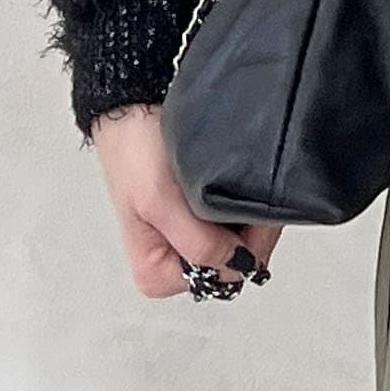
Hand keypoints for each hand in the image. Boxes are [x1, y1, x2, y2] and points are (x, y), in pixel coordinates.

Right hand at [89, 104, 282, 297]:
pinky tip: (239, 184)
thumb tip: (239, 265)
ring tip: (241, 184)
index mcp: (158, 275)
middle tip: (253, 192)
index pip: (226, 276)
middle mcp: (174, 265)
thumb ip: (198, 243)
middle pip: (238, 261)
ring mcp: (190, 241)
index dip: (251, 246)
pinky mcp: (200, 218)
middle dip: (253, 230)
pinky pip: (237, 221)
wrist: (132, 114)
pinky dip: (244, 203)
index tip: (257, 214)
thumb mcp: (160, 203)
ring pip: (242, 240)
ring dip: (250, 215)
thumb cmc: (134, 156)